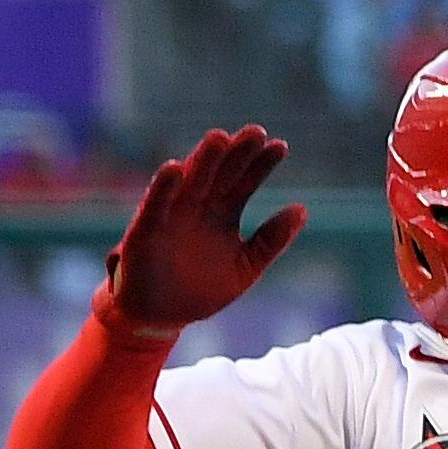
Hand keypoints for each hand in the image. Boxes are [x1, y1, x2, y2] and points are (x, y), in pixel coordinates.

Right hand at [107, 125, 304, 333]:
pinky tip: (176, 169)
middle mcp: (198, 208)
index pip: (245, 182)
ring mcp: (172, 216)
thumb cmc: (203, 289)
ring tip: (219, 138)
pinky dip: (164, 188)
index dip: (261, 165)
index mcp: (223, 214)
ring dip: (203, 160)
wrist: (162, 317)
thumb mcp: (247, 267)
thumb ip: (271, 240)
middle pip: (221, 174)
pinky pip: (154, 206)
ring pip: (190, 182)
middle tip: (256, 131)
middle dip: (237, 153)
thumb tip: (302, 209)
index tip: (281, 146)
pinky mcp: (145, 231)